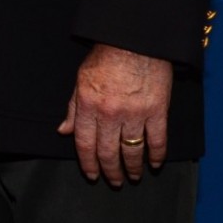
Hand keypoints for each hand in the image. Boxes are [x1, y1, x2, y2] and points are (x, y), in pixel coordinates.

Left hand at [58, 43, 171, 184]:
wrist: (135, 40)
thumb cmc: (105, 57)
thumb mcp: (81, 80)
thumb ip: (73, 108)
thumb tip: (64, 131)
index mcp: (88, 105)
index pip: (84, 144)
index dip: (88, 164)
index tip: (92, 175)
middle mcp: (110, 113)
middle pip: (108, 152)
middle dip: (110, 171)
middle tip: (113, 181)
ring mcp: (135, 114)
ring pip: (132, 151)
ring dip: (132, 168)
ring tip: (133, 177)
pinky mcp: (158, 111)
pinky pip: (157, 140)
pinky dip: (157, 155)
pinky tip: (154, 164)